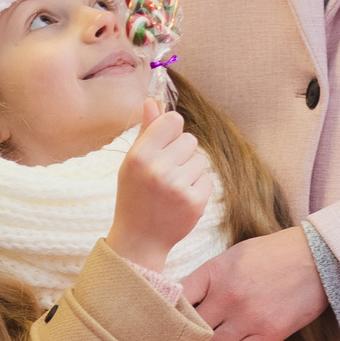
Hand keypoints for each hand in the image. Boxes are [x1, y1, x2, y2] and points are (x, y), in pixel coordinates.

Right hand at [106, 101, 211, 271]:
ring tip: (172, 187)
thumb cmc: (134, 195)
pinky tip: (181, 199)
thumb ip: (145, 131)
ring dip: (189, 170)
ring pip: (200, 159)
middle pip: (190, 139)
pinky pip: (207, 178)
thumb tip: (152, 100)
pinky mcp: (195, 201)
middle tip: (166, 172)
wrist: (139, 240)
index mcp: (140, 155)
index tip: (165, 143)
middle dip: (181, 153)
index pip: (173, 120)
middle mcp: (159, 168)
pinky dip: (197, 187)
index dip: (171, 130)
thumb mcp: (132, 162)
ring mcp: (178, 186)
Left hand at [182, 227, 327, 340]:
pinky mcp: (267, 335)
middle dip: (185, 340)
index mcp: (215, 271)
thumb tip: (183, 299)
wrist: (316, 258)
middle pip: (189, 331)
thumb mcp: (234, 256)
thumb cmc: (273, 254)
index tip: (168, 322)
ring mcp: (247, 317)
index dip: (168, 313)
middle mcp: (226, 296)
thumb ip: (209, 278)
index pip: (176, 297)